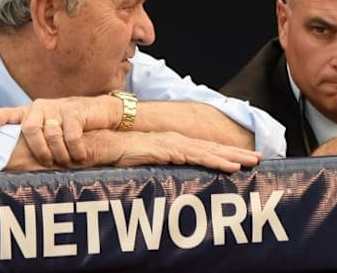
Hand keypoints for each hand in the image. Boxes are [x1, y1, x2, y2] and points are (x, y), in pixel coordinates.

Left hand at [0, 96, 117, 167]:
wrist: (101, 111)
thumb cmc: (72, 125)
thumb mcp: (51, 127)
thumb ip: (35, 137)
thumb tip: (16, 163)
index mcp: (30, 111)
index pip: (7, 113)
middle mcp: (41, 106)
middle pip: (30, 130)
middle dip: (39, 151)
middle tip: (49, 163)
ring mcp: (57, 107)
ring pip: (52, 136)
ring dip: (60, 154)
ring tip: (68, 162)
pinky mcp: (74, 112)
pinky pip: (71, 137)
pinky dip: (75, 151)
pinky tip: (80, 157)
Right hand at [3, 129, 261, 173]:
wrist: (78, 145)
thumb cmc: (97, 160)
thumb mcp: (122, 171)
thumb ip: (136, 176)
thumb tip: (148, 192)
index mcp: (159, 149)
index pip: (194, 152)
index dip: (217, 156)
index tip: (239, 162)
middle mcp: (164, 144)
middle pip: (204, 149)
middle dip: (231, 154)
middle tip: (258, 159)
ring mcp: (162, 145)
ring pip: (203, 151)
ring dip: (228, 157)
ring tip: (252, 163)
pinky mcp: (156, 150)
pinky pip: (189, 155)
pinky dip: (210, 160)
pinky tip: (229, 167)